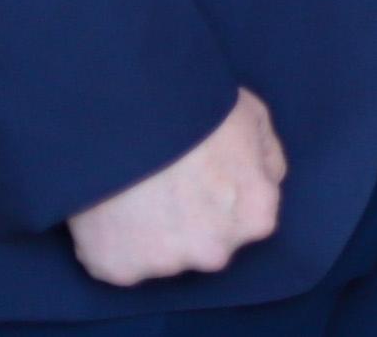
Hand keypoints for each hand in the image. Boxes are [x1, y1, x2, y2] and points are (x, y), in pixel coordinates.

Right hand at [68, 89, 285, 284]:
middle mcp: (216, 251)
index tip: (202, 176)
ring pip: (159, 257)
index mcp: (256, 217)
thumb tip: (264, 180)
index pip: (247, 219)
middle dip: (190, 223)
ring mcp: (166, 264)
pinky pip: (116, 263)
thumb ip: (267, 160)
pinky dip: (112, 244)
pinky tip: (110, 212)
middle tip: (167, 184)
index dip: (223, 195)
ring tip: (134, 194)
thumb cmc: (196, 108)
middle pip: (205, 245)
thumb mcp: (254, 119)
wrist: (131, 115)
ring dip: (149, 236)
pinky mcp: (118, 268)